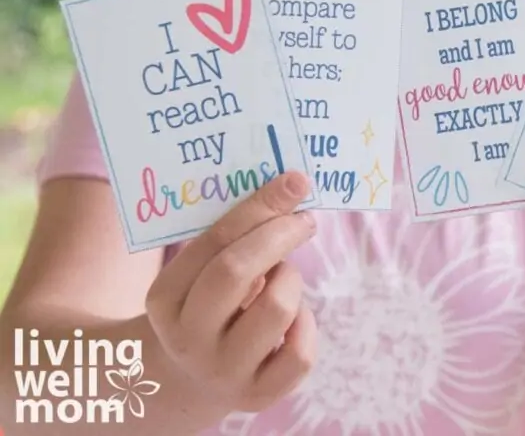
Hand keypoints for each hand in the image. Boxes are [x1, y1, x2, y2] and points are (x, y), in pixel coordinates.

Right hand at [145, 171, 317, 412]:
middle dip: (279, 234)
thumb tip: (288, 192)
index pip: (215, 242)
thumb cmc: (203, 305)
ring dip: (290, 279)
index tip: (294, 182)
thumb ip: (227, 240)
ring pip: (277, 308)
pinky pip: (301, 353)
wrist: (187, 378)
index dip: (260, 207)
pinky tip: (293, 316)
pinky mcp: (258, 396)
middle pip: (237, 270)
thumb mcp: (195, 275)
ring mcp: (224, 372)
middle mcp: (189, 338)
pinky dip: (306, 323)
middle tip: (304, 219)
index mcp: (165, 298)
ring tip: (282, 278)